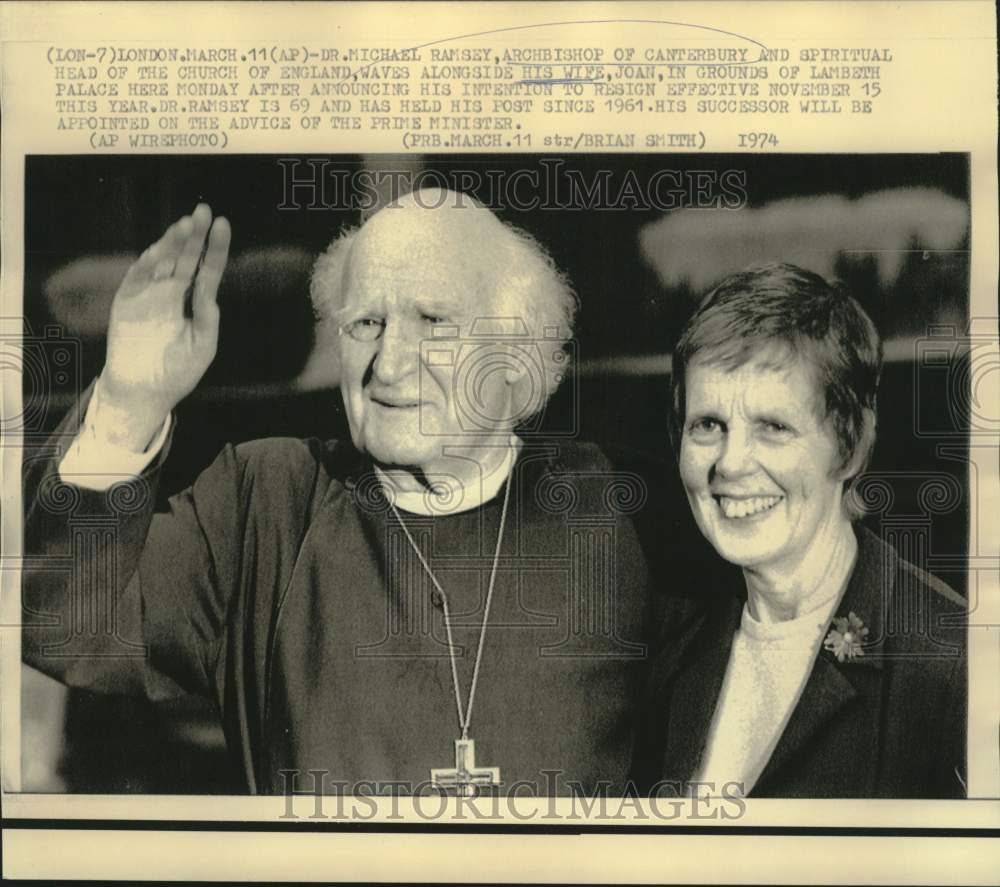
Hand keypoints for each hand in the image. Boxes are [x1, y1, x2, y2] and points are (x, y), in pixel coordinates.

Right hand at [101, 204, 230, 449]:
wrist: (144, 393)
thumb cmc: (177, 372)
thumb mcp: (203, 345)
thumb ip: (207, 317)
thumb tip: (208, 288)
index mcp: (192, 302)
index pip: (207, 270)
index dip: (215, 248)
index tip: (223, 224)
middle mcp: (171, 293)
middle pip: (185, 258)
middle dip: (194, 236)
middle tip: (203, 211)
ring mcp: (148, 295)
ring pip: (162, 262)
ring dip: (172, 243)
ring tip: (186, 225)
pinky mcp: (127, 302)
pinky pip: (137, 278)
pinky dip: (146, 264)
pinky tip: (159, 251)